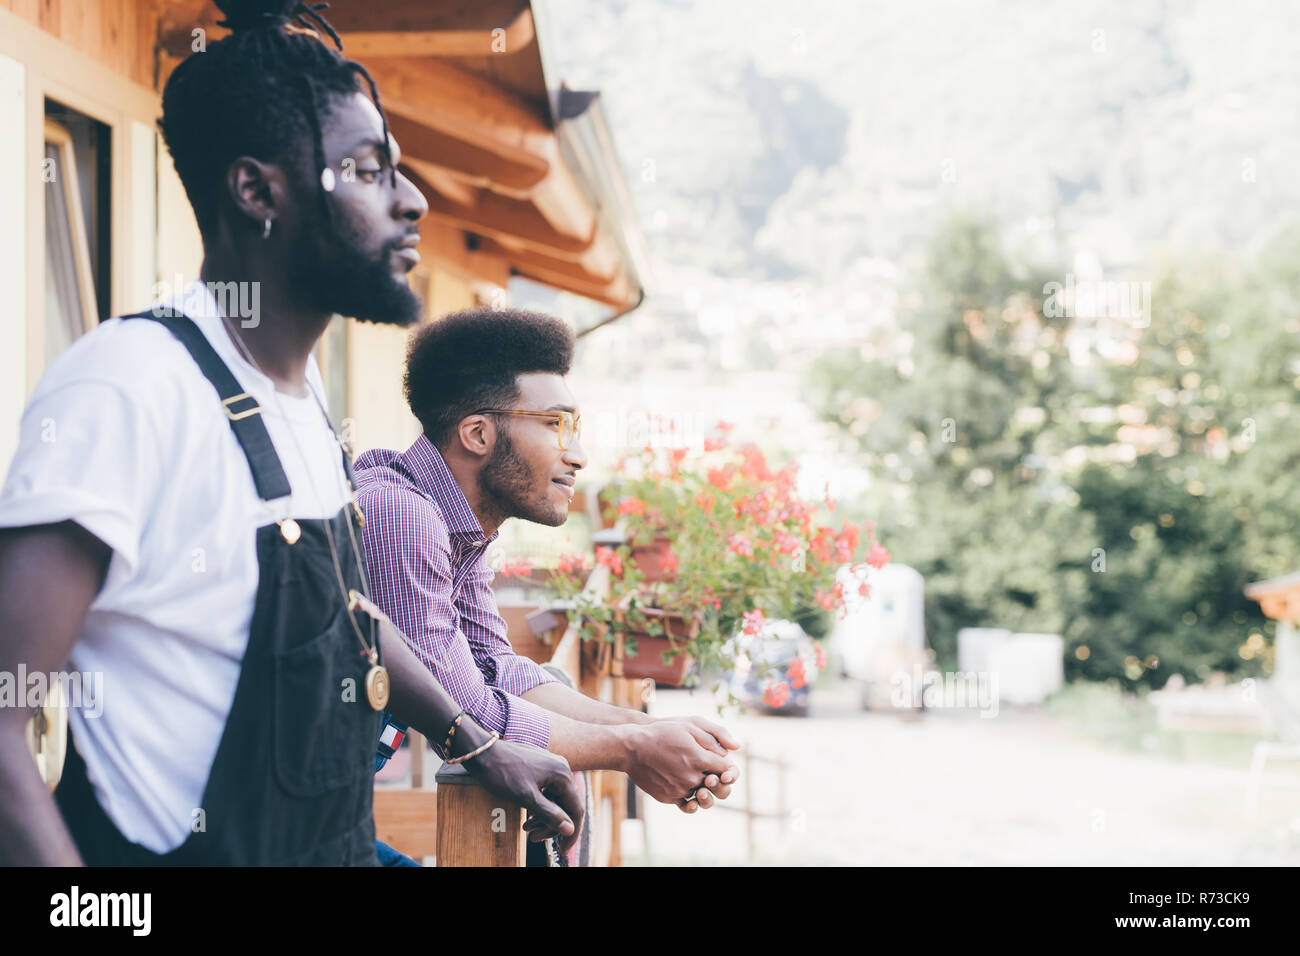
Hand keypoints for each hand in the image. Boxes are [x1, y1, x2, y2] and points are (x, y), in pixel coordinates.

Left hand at [468, 737, 584, 854]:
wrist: (481, 753)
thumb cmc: (502, 773)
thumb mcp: (526, 798)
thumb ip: (550, 814)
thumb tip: (569, 829)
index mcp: (561, 774)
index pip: (576, 808)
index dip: (571, 832)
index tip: (563, 850)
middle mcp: (560, 768)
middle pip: (565, 805)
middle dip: (551, 825)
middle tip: (534, 838)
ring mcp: (550, 766)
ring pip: (555, 799)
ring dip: (543, 817)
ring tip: (527, 829)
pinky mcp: (540, 767)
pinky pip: (546, 792)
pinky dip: (539, 806)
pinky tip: (527, 816)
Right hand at [624, 721, 734, 812]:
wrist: (631, 748)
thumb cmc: (661, 733)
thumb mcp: (689, 726)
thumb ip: (715, 737)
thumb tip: (735, 749)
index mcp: (700, 760)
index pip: (726, 769)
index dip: (727, 767)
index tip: (722, 763)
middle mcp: (692, 778)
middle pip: (717, 787)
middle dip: (719, 781)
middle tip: (713, 774)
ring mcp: (680, 790)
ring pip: (702, 796)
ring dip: (703, 789)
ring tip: (698, 781)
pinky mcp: (668, 798)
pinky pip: (685, 802)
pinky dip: (688, 796)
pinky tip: (685, 785)